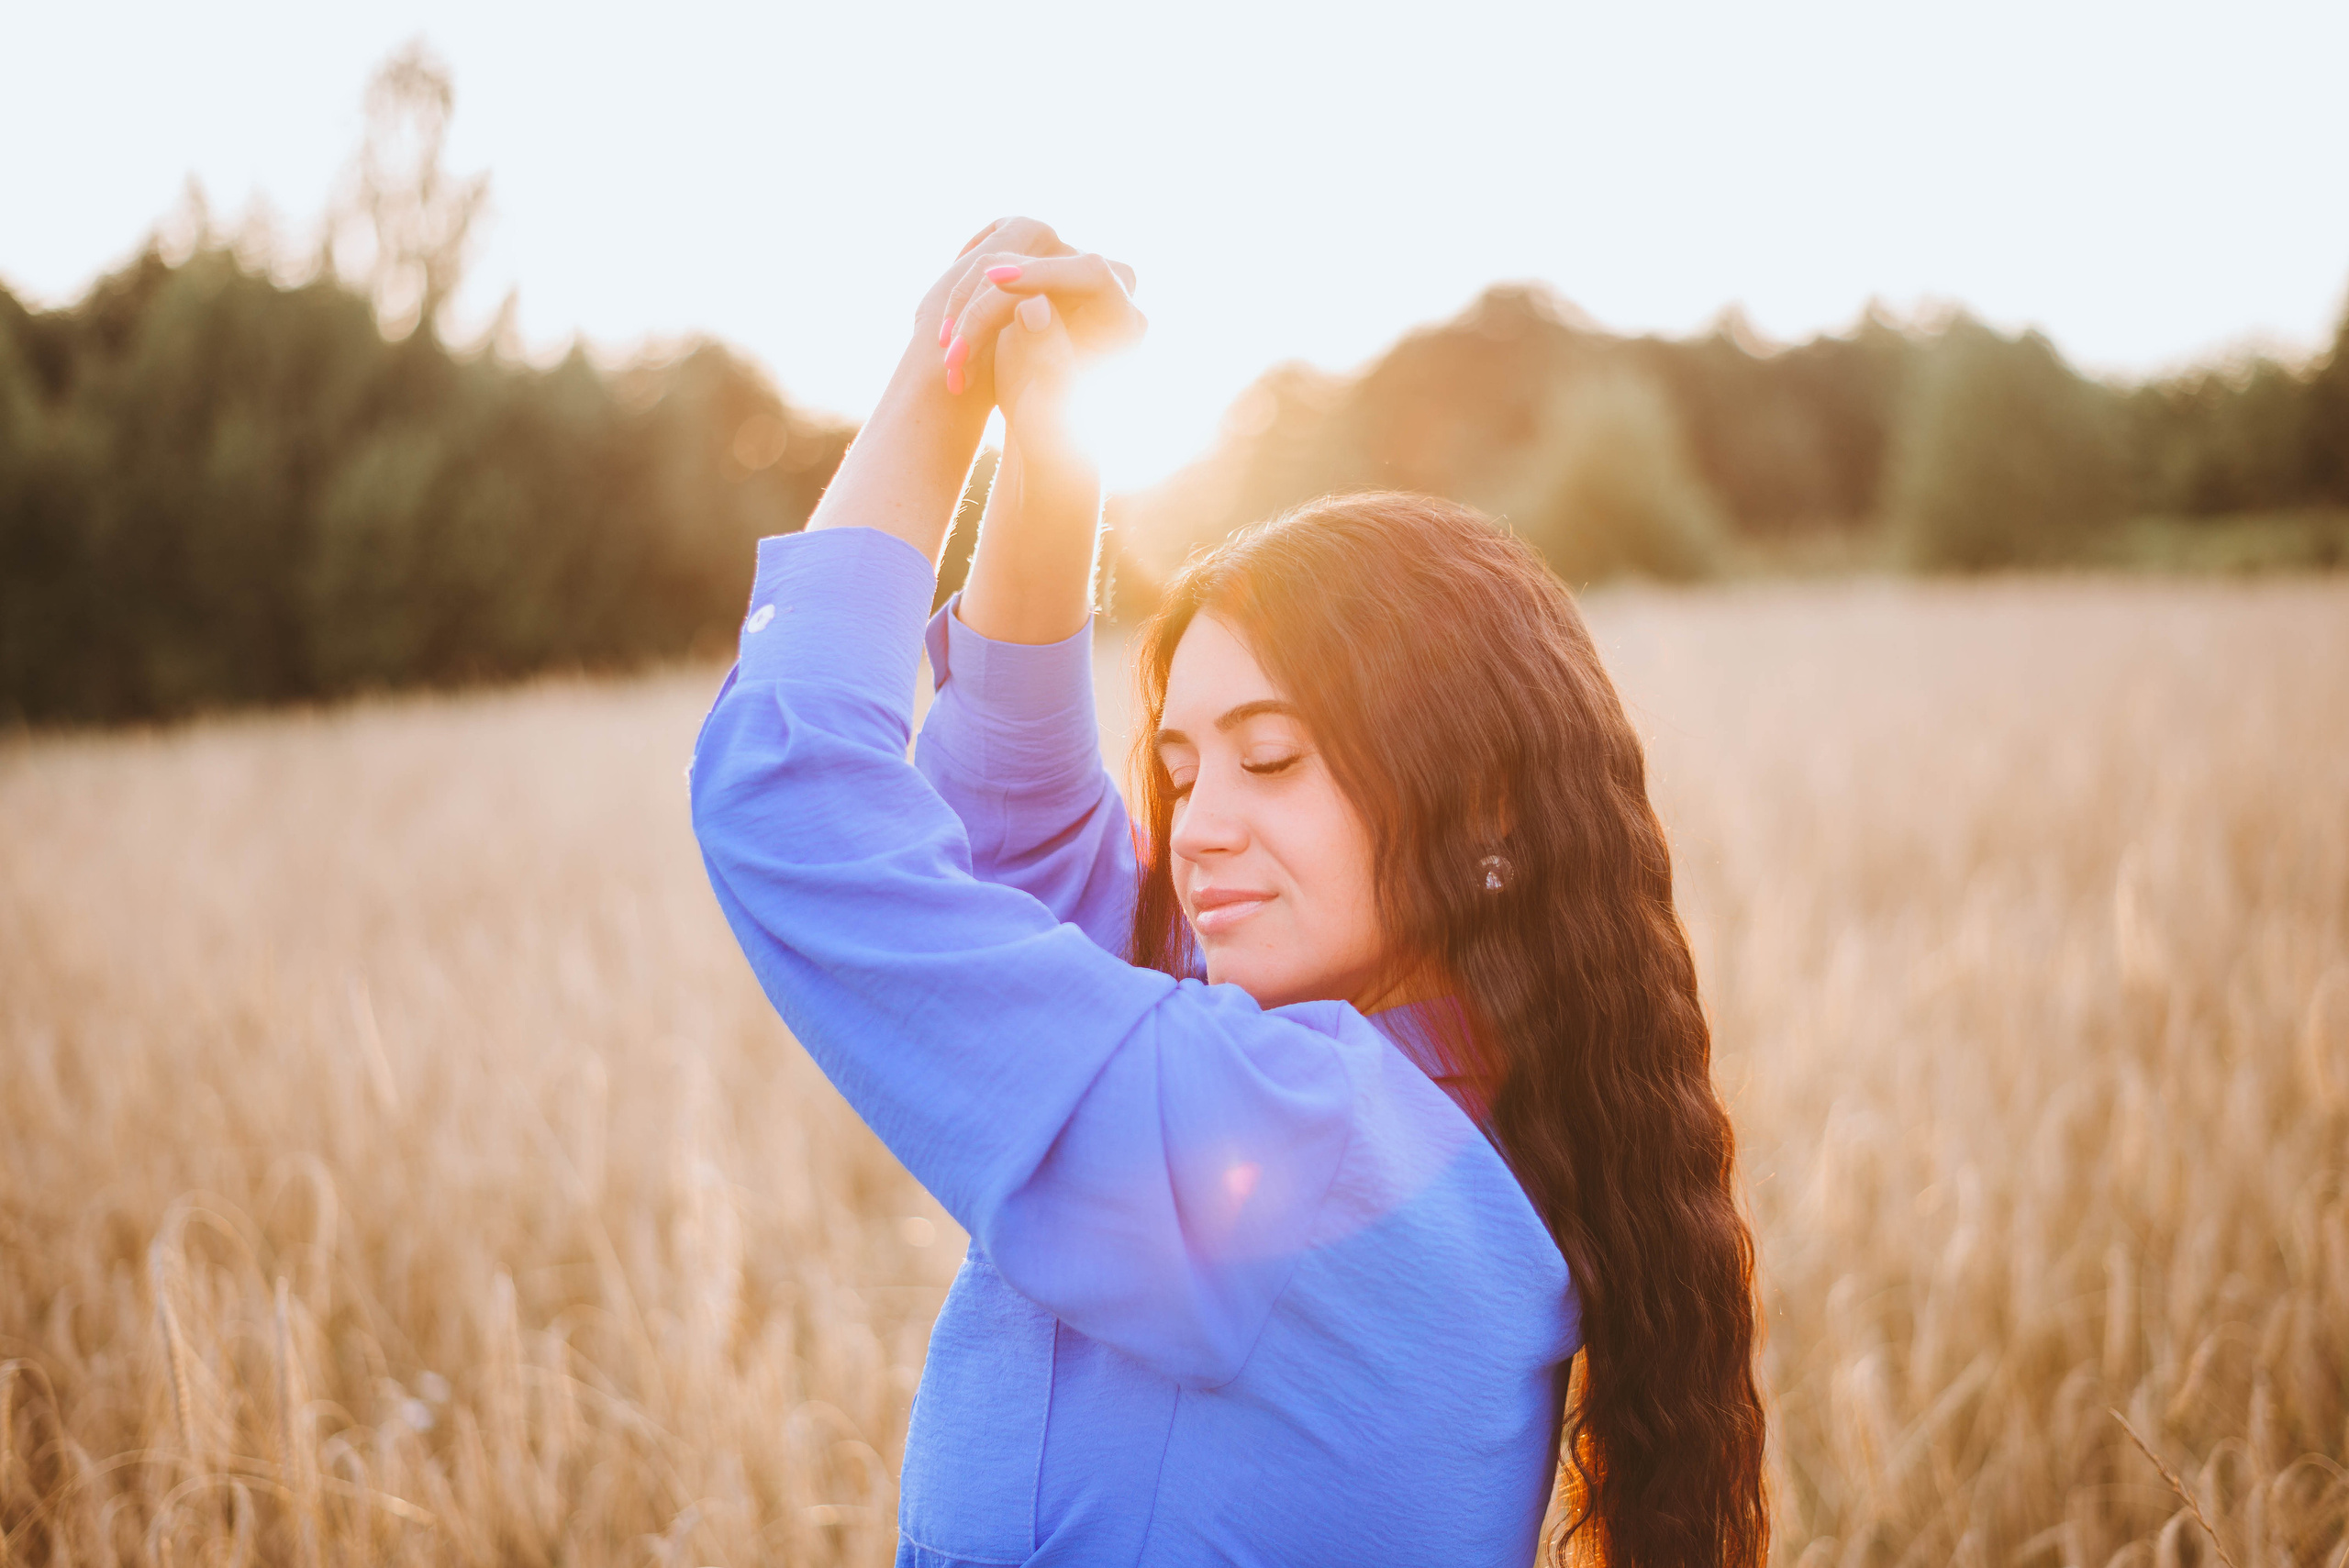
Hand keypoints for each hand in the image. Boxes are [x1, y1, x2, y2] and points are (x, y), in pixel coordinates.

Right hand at [923, 217, 1144, 409]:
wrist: (1041, 432)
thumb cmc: (1055, 429)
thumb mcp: (1052, 403)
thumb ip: (1049, 355)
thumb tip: (1032, 307)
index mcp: (1124, 321)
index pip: (1092, 273)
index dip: (1045, 272)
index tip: (996, 280)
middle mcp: (1104, 293)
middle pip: (1045, 267)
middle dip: (993, 299)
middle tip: (953, 338)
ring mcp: (1071, 285)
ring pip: (1015, 265)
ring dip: (974, 307)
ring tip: (950, 356)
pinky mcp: (1039, 286)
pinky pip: (1000, 274)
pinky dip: (971, 304)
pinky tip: (951, 334)